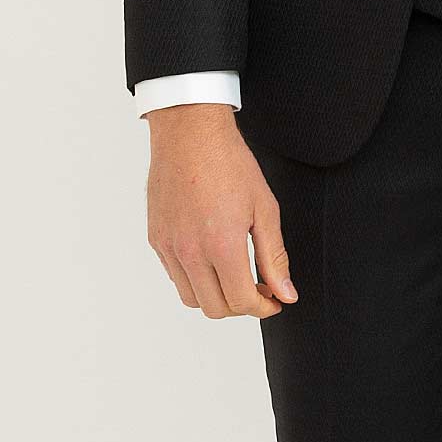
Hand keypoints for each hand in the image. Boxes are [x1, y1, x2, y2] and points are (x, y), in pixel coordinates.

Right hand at [144, 105, 297, 318]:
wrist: (190, 133)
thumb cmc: (229, 163)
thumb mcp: (264, 210)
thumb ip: (274, 257)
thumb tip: (285, 293)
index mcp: (221, 245)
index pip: (241, 301)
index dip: (264, 307)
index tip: (274, 300)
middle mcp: (190, 251)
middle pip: (215, 308)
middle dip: (241, 306)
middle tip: (258, 288)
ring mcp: (169, 246)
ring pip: (192, 298)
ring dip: (216, 296)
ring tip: (234, 275)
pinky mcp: (156, 239)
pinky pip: (175, 276)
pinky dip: (195, 279)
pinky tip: (212, 259)